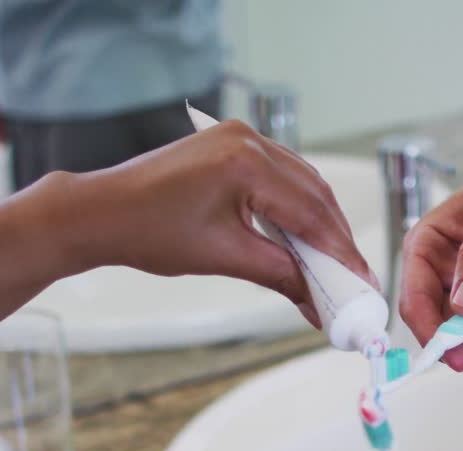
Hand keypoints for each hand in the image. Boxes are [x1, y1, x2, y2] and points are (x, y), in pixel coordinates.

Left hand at [63, 120, 368, 326]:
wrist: (100, 212)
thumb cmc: (147, 231)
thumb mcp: (222, 257)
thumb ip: (280, 274)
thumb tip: (318, 301)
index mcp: (245, 163)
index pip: (312, 212)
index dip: (342, 253)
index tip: (361, 284)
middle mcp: (248, 140)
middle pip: (315, 194)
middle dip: (337, 241)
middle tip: (356, 281)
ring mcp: (240, 137)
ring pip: (303, 184)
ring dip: (321, 224)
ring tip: (335, 266)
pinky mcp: (232, 145)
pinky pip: (281, 176)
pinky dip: (298, 208)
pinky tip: (306, 239)